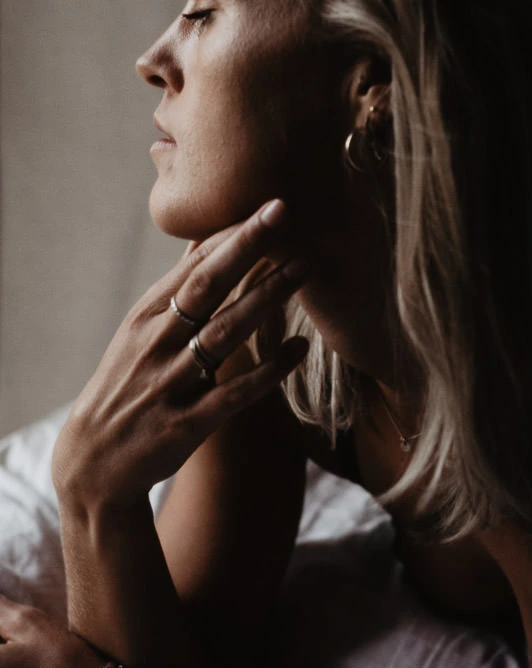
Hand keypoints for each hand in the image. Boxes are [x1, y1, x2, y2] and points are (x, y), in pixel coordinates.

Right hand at [52, 199, 308, 513]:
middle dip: (247, 247)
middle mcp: (157, 343)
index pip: (194, 265)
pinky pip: (236, 392)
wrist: (92, 464)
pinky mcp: (187, 423)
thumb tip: (202, 240)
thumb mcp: (139, 333)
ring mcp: (171, 383)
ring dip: (266, 298)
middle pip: (207, 286)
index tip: (269, 203)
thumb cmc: (126, 387)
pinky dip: (269, 370)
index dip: (232, 232)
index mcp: (146, 316)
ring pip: (225, 332)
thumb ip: (175, 289)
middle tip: (284, 213)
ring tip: (303, 269)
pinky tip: (299, 348)